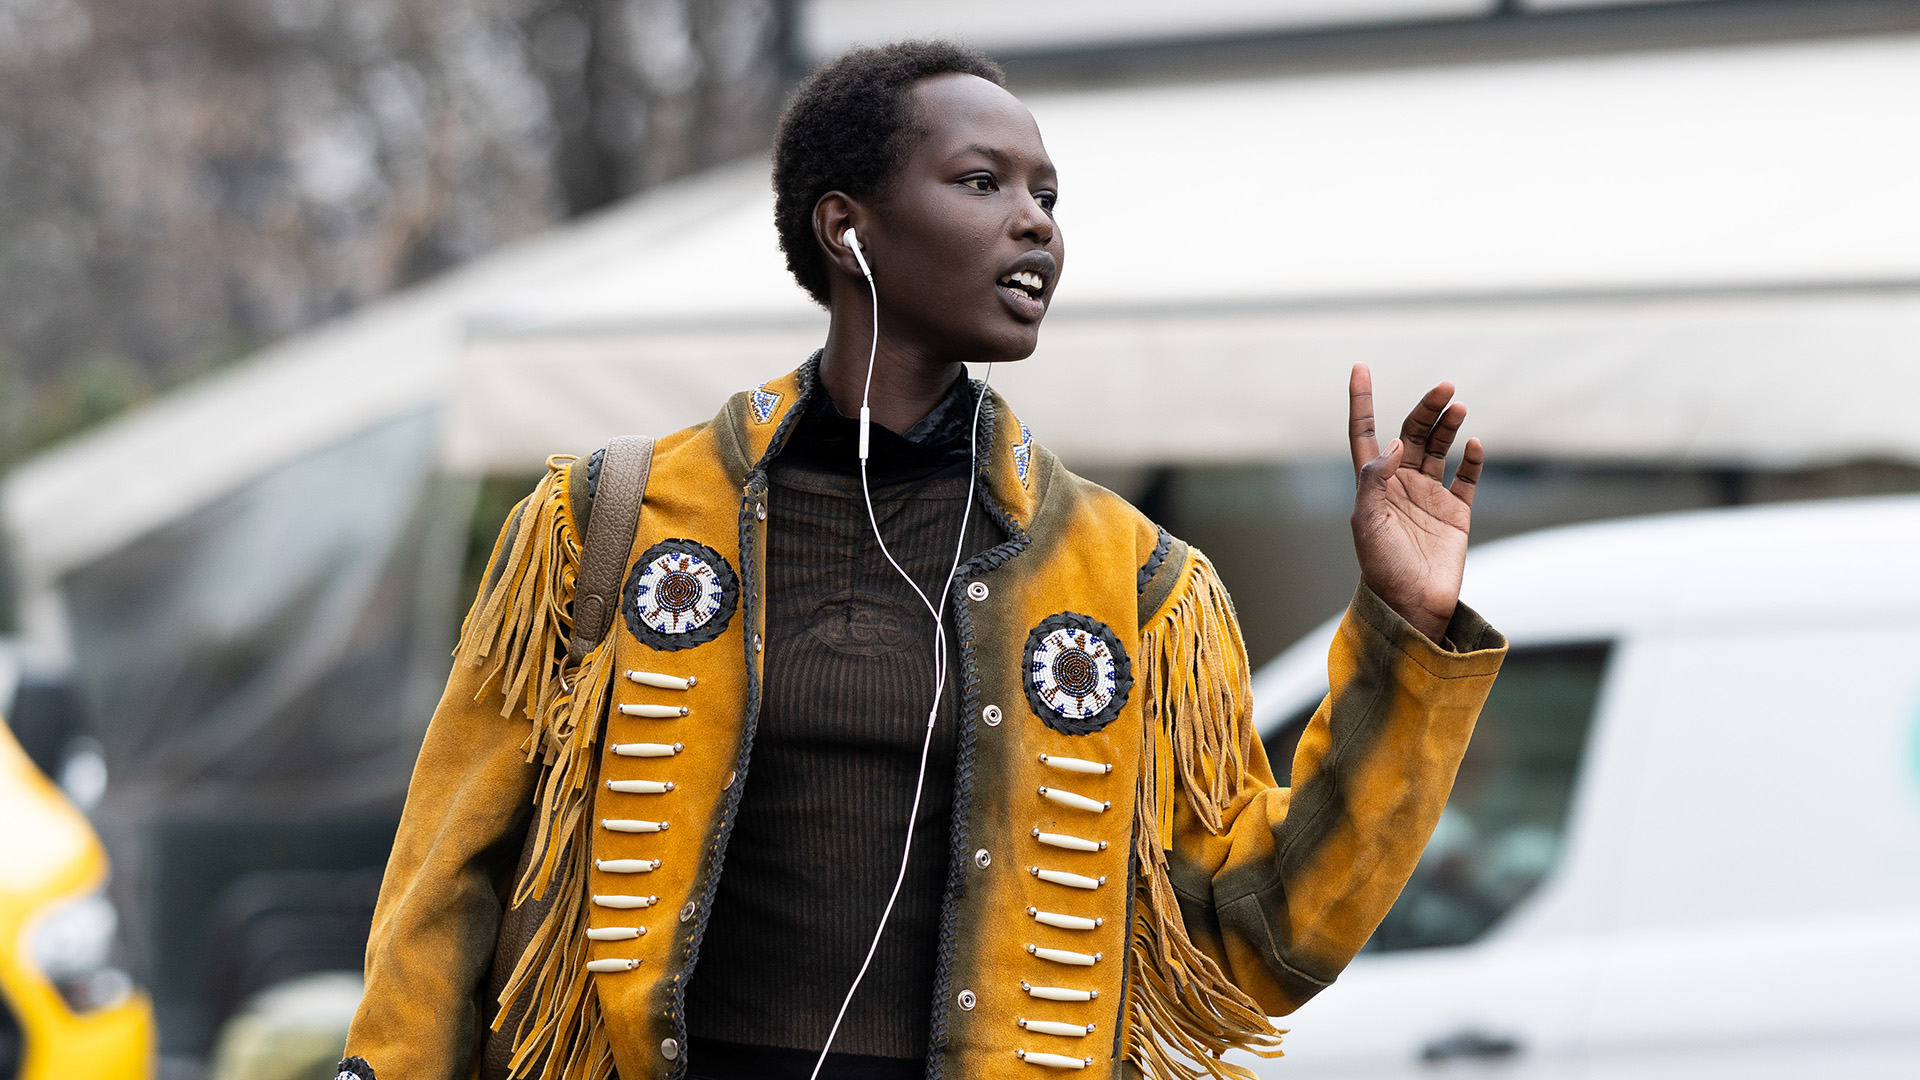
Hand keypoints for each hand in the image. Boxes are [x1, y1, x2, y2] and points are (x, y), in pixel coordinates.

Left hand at [1347, 363, 1481, 644]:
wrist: (1414, 605)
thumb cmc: (1382, 568)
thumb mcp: (1367, 523)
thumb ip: (1375, 481)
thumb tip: (1395, 446)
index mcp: (1373, 484)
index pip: (1364, 433)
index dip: (1361, 401)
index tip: (1360, 367)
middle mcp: (1400, 485)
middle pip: (1411, 433)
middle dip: (1426, 409)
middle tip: (1445, 389)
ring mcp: (1429, 497)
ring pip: (1439, 448)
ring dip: (1448, 425)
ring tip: (1458, 407)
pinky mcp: (1456, 513)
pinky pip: (1467, 478)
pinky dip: (1472, 459)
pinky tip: (1474, 445)